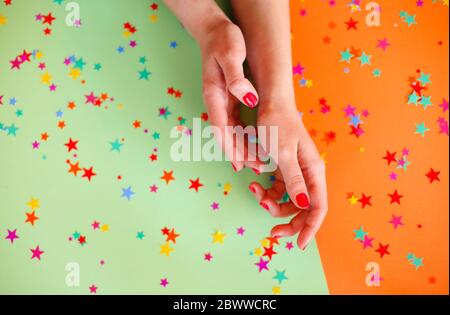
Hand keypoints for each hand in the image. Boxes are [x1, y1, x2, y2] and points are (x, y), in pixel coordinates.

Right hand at [199, 20, 260, 170]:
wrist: (214, 31)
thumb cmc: (224, 41)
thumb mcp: (231, 54)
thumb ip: (236, 78)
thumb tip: (249, 98)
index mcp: (214, 95)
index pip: (221, 128)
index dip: (231, 148)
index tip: (241, 164)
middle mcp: (215, 102)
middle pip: (225, 135)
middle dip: (239, 153)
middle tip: (256, 167)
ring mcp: (220, 102)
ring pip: (229, 132)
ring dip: (241, 148)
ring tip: (257, 162)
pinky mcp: (226, 100)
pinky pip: (233, 124)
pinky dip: (242, 137)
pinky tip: (251, 145)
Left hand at [249, 99, 327, 249]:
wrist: (270, 102)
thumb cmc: (277, 124)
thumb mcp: (283, 154)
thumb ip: (293, 180)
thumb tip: (303, 204)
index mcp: (313, 172)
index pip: (318, 207)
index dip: (310, 228)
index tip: (300, 244)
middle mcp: (308, 174)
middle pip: (304, 208)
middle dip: (287, 220)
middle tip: (270, 231)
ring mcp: (296, 171)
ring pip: (289, 200)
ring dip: (273, 204)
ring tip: (256, 193)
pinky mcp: (284, 168)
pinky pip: (278, 188)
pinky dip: (267, 192)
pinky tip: (255, 184)